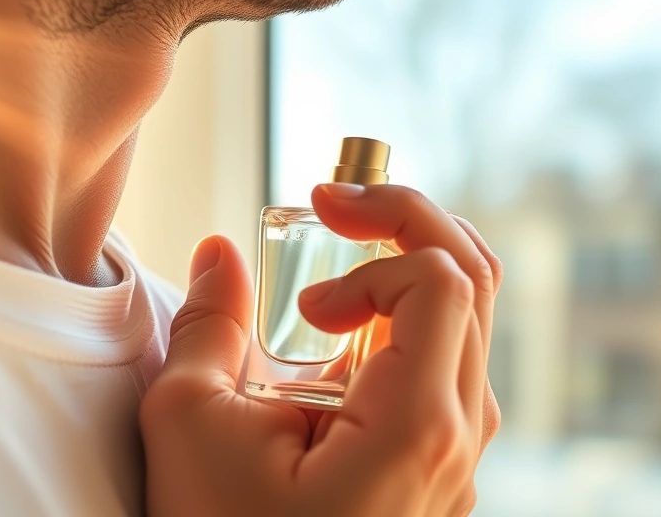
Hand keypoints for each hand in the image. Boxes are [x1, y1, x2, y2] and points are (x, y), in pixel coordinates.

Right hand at [140, 184, 502, 516]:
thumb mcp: (190, 423)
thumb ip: (209, 322)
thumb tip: (221, 252)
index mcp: (414, 428)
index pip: (439, 281)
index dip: (374, 245)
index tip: (305, 270)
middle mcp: (455, 435)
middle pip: (470, 280)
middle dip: (403, 220)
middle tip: (334, 201)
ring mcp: (453, 450)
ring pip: (465, 317)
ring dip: (400, 266)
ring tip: (330, 267)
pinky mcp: (434, 459)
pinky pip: (443, 362)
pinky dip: (398, 318)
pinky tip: (338, 331)